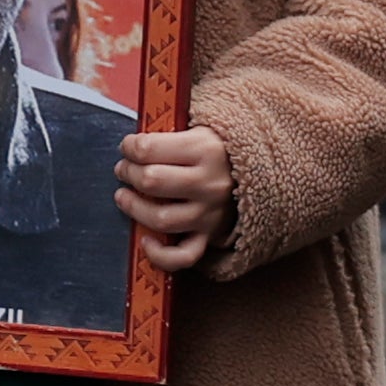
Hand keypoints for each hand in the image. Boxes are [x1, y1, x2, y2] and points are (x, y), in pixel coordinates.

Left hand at [116, 121, 233, 271]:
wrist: (261, 173)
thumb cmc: (218, 151)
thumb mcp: (202, 130)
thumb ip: (168, 134)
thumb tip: (131, 144)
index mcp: (205, 150)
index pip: (149, 149)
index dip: (129, 147)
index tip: (129, 147)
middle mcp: (209, 183)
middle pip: (151, 181)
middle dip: (128, 173)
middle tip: (125, 169)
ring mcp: (210, 213)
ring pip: (160, 218)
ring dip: (133, 207)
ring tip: (124, 196)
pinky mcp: (209, 236)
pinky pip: (183, 256)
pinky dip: (160, 254)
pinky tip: (146, 240)